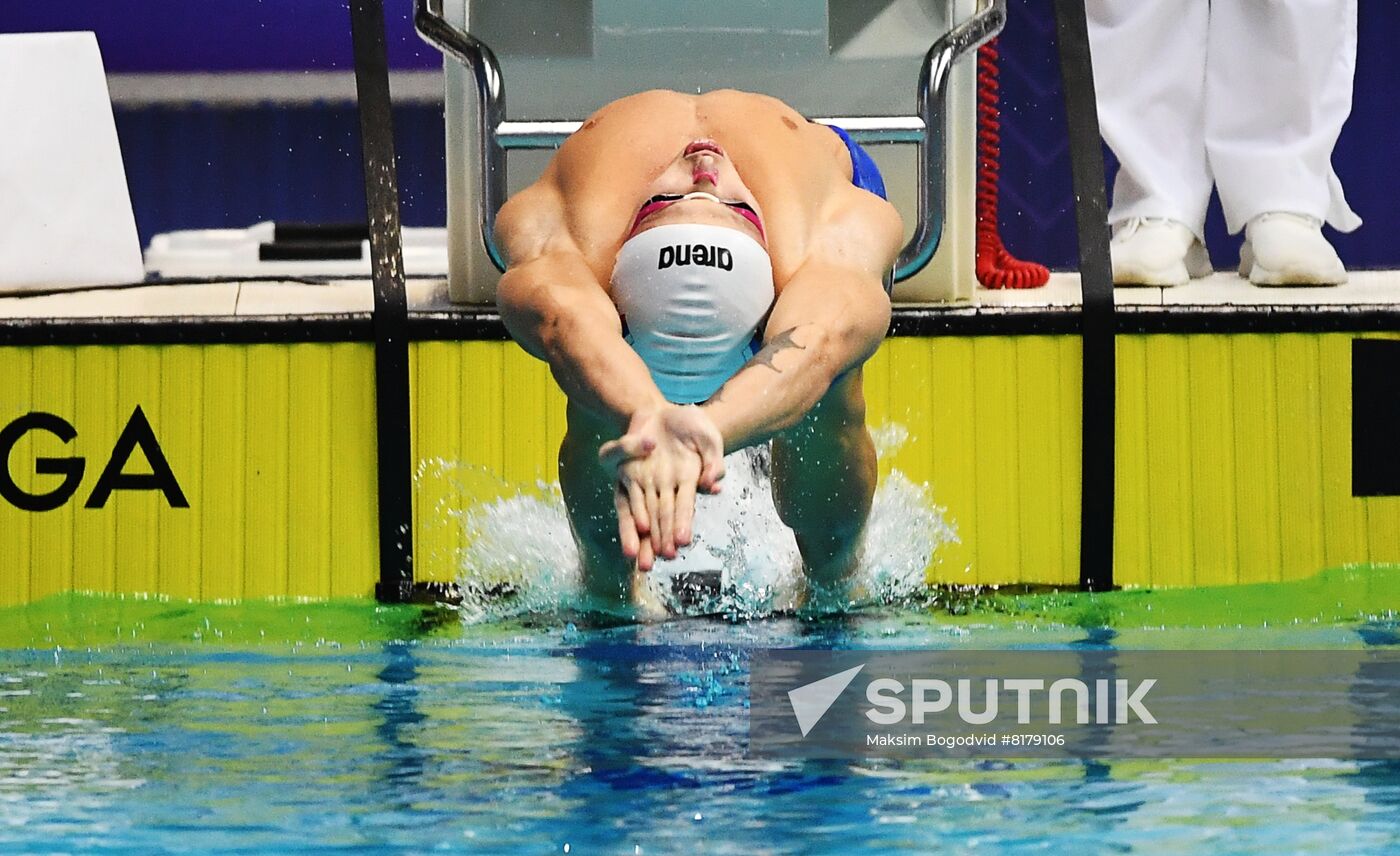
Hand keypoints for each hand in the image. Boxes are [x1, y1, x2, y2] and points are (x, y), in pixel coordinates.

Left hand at [599, 405, 724, 569]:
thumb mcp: (708, 436)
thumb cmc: (692, 425)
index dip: (682, 522)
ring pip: (644, 514)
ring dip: (642, 537)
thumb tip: (711, 484)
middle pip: (663, 516)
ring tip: (640, 560)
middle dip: (661, 539)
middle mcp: (667, 486)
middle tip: (660, 560)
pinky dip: (632, 514)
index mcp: (688, 479)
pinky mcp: (628, 473)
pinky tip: (637, 529)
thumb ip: (713, 459)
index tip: (682, 541)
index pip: (684, 505)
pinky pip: (628, 497)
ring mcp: (647, 481)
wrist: (663, 412)